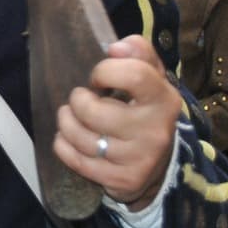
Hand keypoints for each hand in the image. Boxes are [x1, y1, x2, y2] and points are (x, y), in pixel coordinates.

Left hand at [52, 35, 181, 209]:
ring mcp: (138, 159)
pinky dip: (62, 144)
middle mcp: (154, 131)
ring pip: (78, 135)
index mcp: (164, 100)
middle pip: (93, 110)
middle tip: (82, 100)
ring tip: (72, 116)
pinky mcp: (120, 180)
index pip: (133, 75)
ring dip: (66, 121)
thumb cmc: (146, 111)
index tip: (98, 78)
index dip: (105, 71)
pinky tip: (71, 138)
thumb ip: (138, 53)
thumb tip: (116, 47)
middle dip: (78, 100)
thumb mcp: (151, 78)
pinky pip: (72, 157)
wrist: (160, 164)